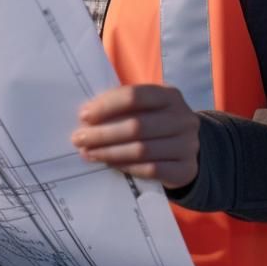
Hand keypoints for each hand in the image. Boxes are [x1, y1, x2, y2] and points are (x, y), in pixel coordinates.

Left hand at [71, 84, 200, 188]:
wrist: (187, 149)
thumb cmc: (156, 122)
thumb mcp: (145, 108)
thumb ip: (121, 107)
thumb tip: (87, 117)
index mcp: (169, 95)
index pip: (135, 96)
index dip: (107, 106)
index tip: (83, 116)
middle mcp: (182, 118)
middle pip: (136, 126)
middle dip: (103, 133)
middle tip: (79, 139)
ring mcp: (187, 145)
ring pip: (142, 150)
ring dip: (110, 152)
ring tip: (89, 153)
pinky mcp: (185, 169)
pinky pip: (151, 169)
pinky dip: (126, 166)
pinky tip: (109, 164)